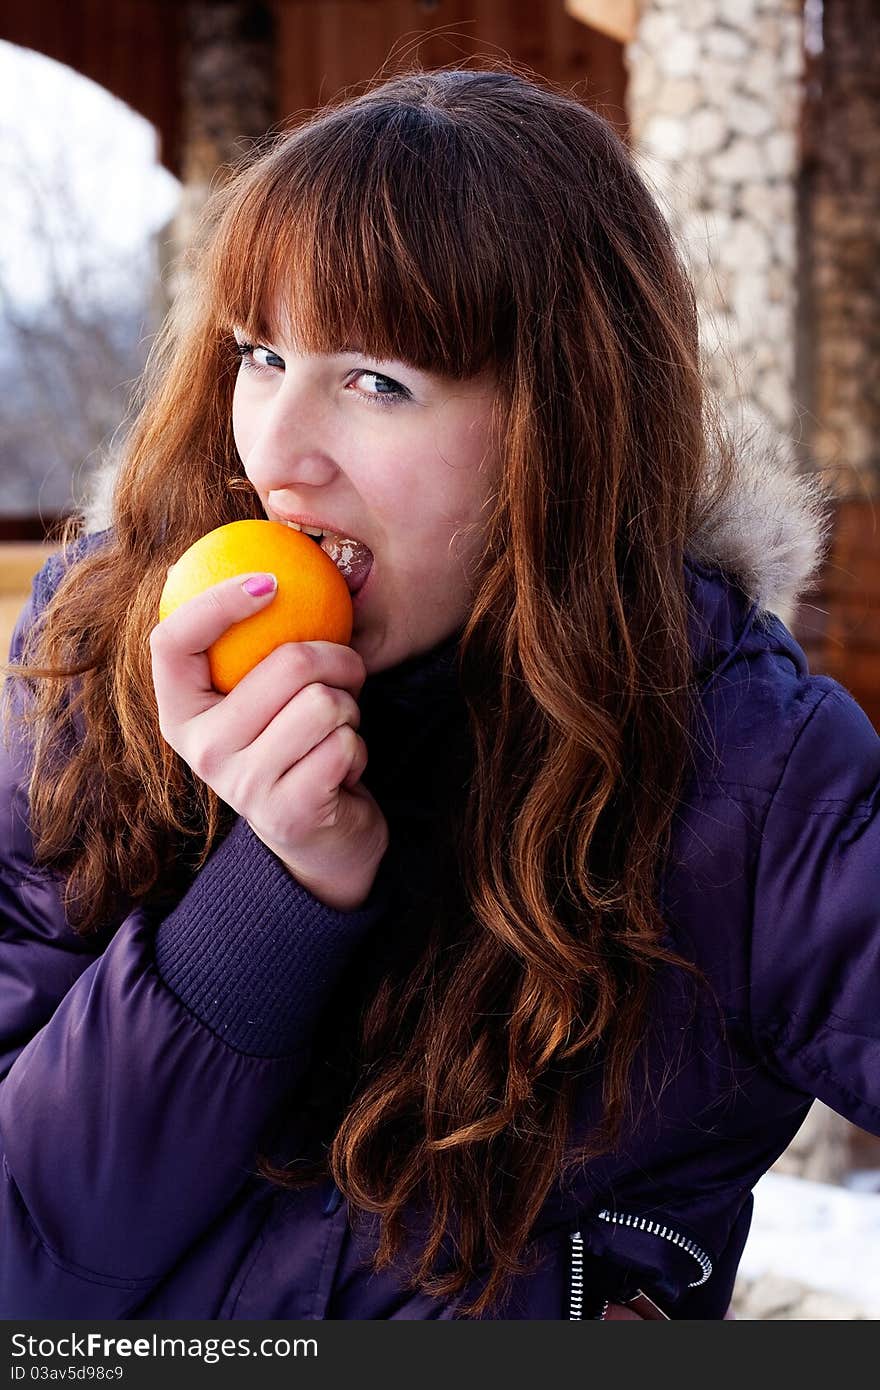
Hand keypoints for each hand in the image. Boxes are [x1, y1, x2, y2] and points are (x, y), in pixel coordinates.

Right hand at [149, 572, 388, 911]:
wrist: (322, 845)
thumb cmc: (294, 747)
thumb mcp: (261, 697)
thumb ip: (254, 643)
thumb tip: (266, 548)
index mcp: (180, 713)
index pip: (171, 642)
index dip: (217, 602)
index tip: (270, 580)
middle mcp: (201, 750)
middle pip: (285, 665)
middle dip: (338, 661)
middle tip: (346, 675)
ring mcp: (242, 785)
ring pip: (325, 704)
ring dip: (350, 711)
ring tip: (338, 731)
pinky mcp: (289, 811)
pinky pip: (345, 744)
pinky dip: (358, 750)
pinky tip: (343, 771)